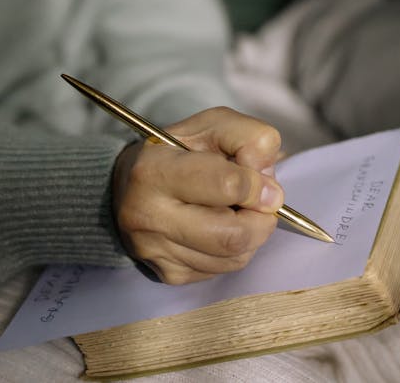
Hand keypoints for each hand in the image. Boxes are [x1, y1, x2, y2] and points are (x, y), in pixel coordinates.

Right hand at [112, 107, 284, 284]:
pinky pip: (223, 270)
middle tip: (263, 202)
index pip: (225, 186)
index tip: (264, 181)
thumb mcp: (214, 125)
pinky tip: (225, 227)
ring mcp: (157, 252)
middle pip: (232, 235)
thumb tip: (270, 192)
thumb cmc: (179, 150)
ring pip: (233, 258)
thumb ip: (250, 140)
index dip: (255, 184)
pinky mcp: (168, 274)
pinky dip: (237, 250)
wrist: (129, 185)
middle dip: (261, 219)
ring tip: (242, 210)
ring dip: (253, 234)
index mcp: (154, 170)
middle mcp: (149, 217)